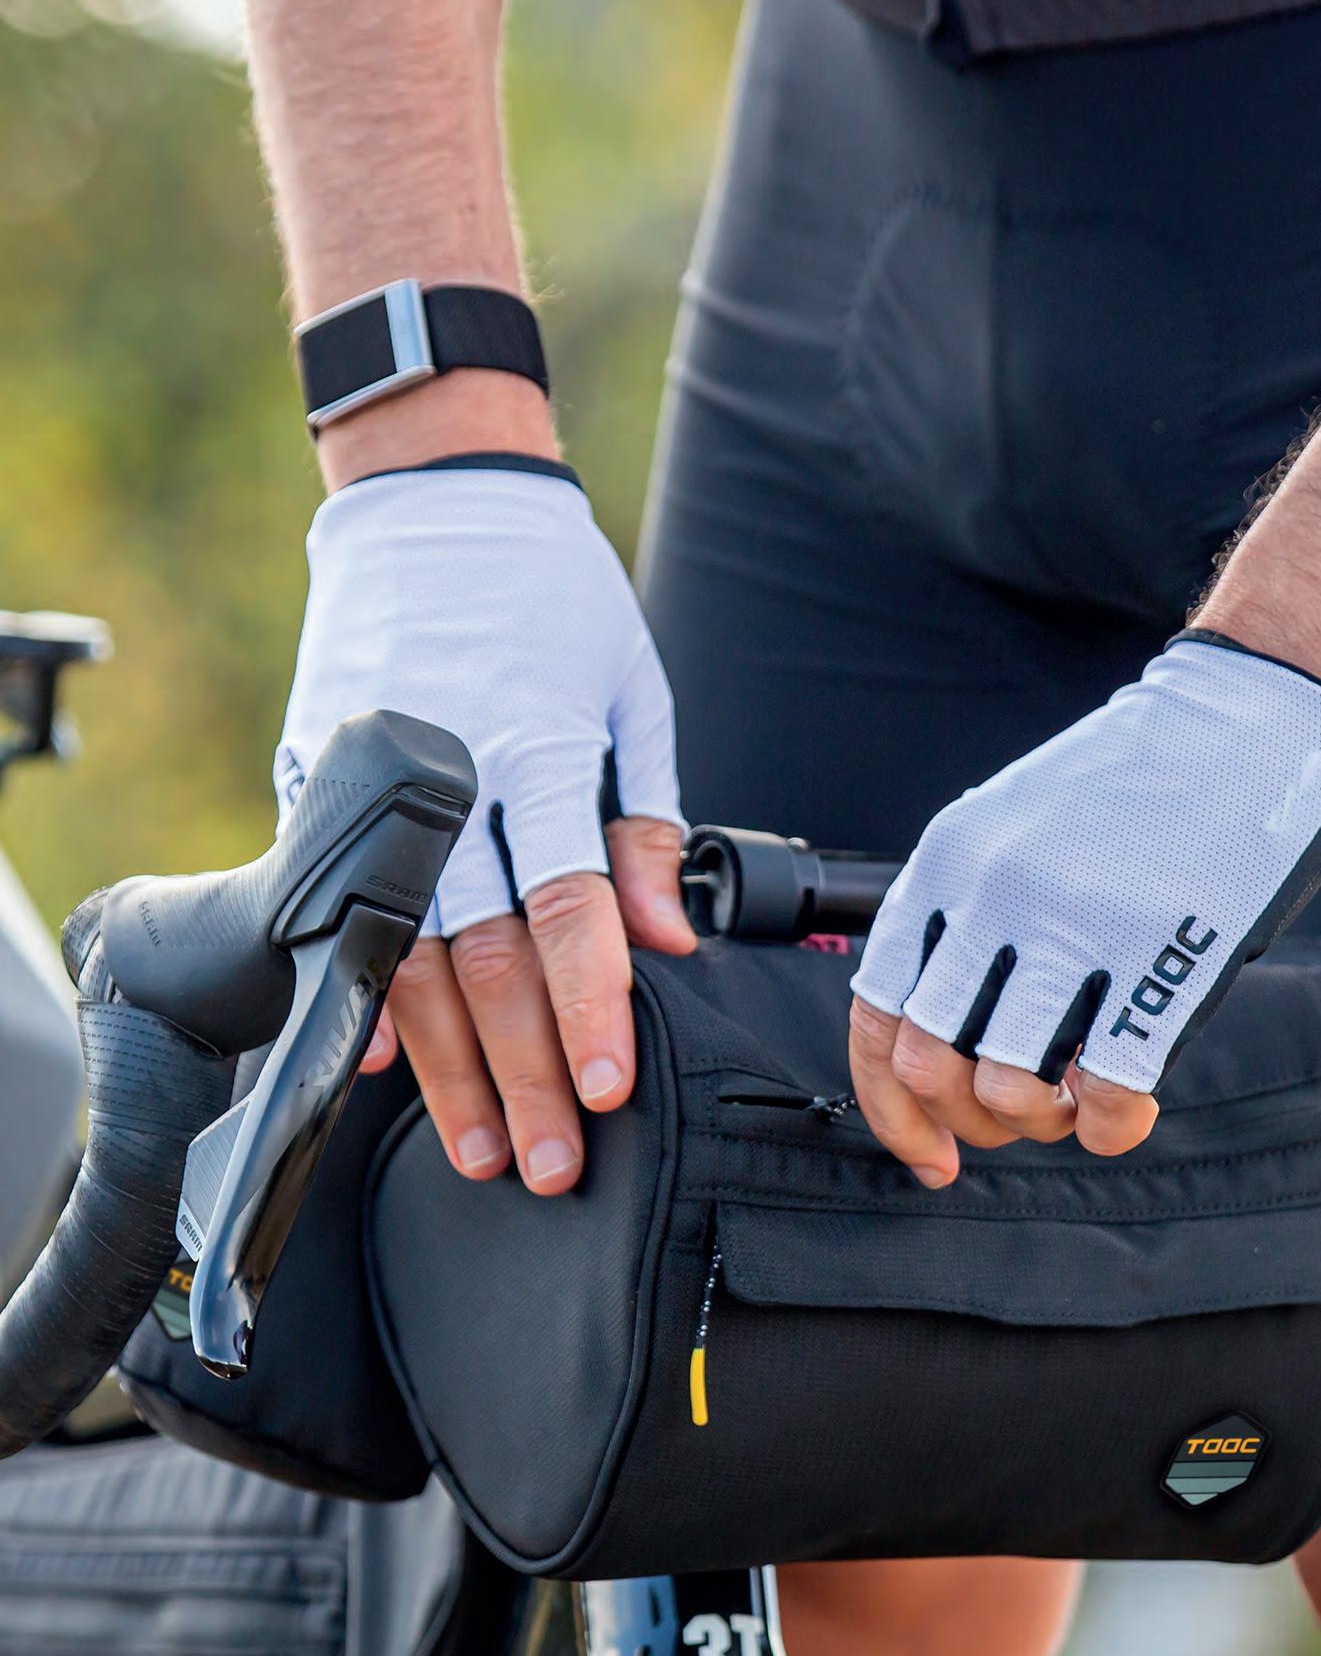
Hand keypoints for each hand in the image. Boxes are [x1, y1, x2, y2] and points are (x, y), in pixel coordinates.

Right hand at [275, 464, 694, 1192]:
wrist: (434, 493)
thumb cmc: (553, 593)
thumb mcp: (630, 690)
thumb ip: (648, 820)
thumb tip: (669, 939)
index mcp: (536, 748)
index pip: (568, 908)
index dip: (589, 1008)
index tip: (606, 1090)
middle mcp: (448, 774)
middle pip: (483, 958)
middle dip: (521, 1073)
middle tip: (549, 1162)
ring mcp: (370, 781)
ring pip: (404, 955)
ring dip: (445, 1065)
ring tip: (479, 1145)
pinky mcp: (316, 779)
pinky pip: (334, 906)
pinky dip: (362, 991)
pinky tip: (382, 1067)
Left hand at [849, 632, 1320, 1181]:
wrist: (1248, 716)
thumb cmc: (1136, 782)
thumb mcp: (1011, 827)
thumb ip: (968, 920)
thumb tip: (946, 1039)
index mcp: (945, 862)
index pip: (876, 1017)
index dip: (892, 1106)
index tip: (928, 1150)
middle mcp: (993, 894)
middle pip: (930, 1064)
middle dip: (967, 1120)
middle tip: (1017, 1119)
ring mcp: (1075, 925)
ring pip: (1006, 1088)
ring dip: (1038, 1122)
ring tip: (1075, 1102)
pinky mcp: (1159, 954)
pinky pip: (1109, 1088)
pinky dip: (1110, 1127)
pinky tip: (1126, 1113)